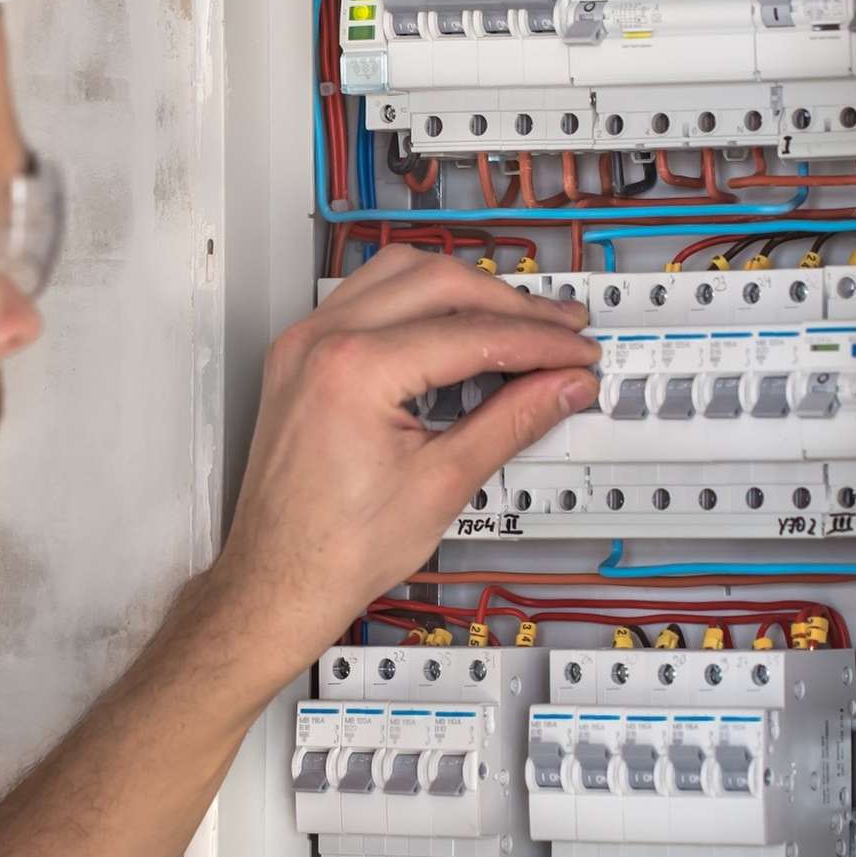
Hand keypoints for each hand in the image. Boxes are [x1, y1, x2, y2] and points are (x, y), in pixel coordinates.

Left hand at [205, 248, 599, 675]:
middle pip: (438, 283)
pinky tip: (454, 328)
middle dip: (510, 305)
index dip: (539, 341)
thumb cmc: (338, 550)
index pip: (471, 334)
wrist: (277, 582)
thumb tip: (563, 386)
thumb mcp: (444, 484)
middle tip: (561, 330)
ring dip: (463, 290)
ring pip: (399, 274)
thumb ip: (513, 422)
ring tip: (516, 322)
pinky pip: (366, 298)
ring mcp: (302, 344)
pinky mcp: (299, 356)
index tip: (577, 352)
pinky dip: (417, 302)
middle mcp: (320, 341)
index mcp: (353, 370)